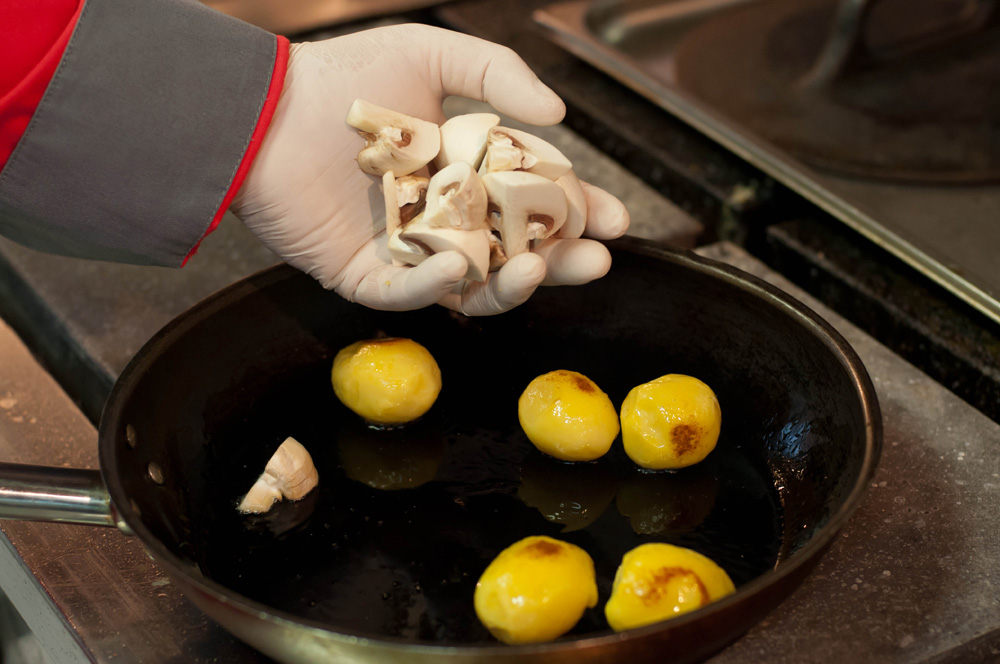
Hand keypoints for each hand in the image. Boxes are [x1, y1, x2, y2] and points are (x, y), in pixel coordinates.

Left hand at [232, 24, 628, 314]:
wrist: (264, 110)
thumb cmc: (344, 78)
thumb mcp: (431, 55)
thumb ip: (497, 75)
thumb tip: (559, 114)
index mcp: (468, 173)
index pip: (535, 201)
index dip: (578, 211)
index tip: (615, 218)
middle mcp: (445, 218)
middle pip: (516, 252)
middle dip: (562, 259)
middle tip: (597, 259)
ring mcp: (408, 253)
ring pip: (472, 287)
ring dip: (511, 285)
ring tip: (538, 268)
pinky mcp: (366, 276)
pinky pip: (408, 295)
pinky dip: (435, 286)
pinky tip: (461, 266)